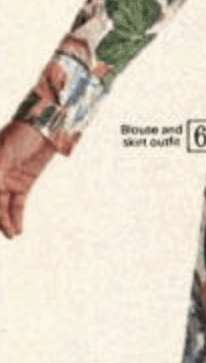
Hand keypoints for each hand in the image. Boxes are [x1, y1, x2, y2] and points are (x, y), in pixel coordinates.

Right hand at [0, 120, 58, 237]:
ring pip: (4, 206)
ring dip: (6, 222)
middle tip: (4, 234)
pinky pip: (17, 204)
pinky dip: (17, 216)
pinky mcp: (24, 183)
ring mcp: (10, 180)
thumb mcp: (3, 155)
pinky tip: (16, 229)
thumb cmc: (19, 134)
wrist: (44, 126)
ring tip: (10, 236)